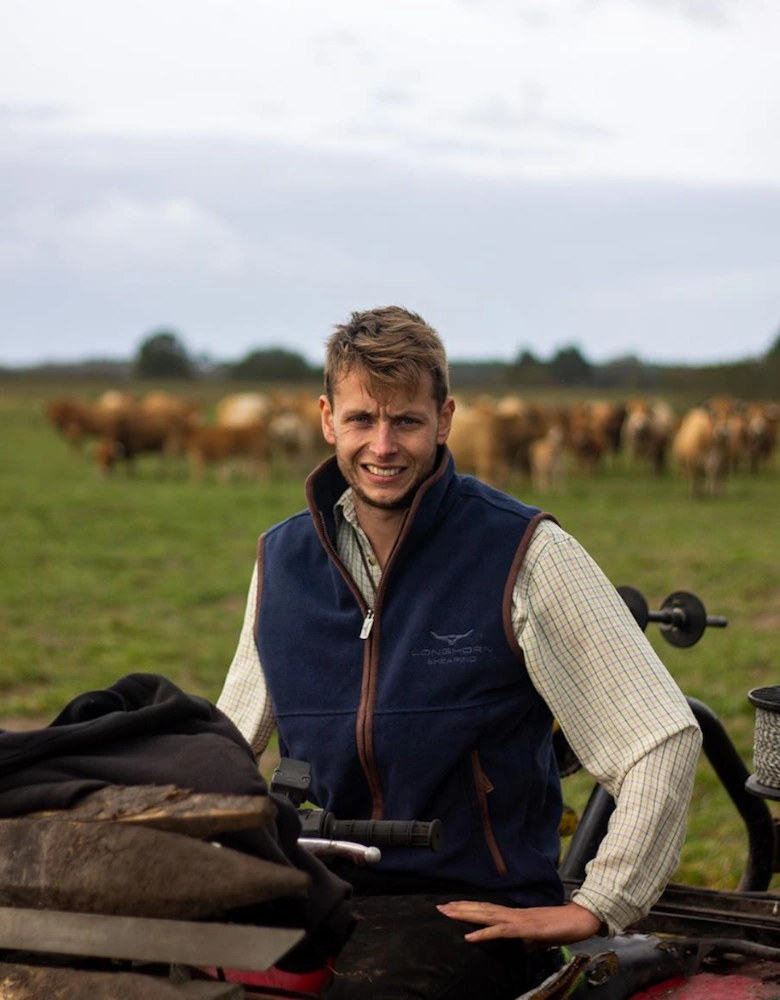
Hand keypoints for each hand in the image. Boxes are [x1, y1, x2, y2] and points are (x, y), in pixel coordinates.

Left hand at [435, 900, 602, 944]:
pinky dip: (483, 932)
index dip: (470, 908)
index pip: (488, 910)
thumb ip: (529, 941)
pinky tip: (469, 935)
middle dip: (460, 908)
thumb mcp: (541, 938)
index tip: (452, 907)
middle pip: (482, 909)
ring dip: (466, 914)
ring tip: (448, 912)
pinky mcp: (524, 928)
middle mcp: (513, 913)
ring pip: (486, 915)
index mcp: (515, 916)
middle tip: (440, 907)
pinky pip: (500, 931)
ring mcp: (518, 919)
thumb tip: (523, 946)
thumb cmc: (561, 927)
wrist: (579, 919)